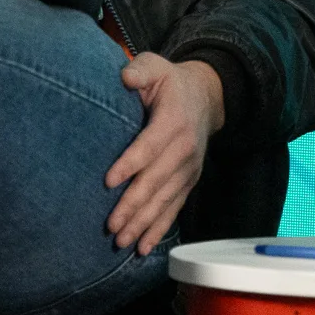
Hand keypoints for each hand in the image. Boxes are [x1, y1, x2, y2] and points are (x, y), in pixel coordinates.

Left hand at [105, 56, 224, 254]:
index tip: (108, 182)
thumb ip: (139, 69)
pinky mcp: (188, 182)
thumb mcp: (155, 67)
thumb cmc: (170, 83)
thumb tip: (125, 77)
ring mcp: (188, 170)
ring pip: (164, 201)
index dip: (130, 164)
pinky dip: (159, 229)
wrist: (206, 98)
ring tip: (122, 242)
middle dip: (133, 206)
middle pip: (156, 182)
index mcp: (173, 122)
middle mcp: (184, 150)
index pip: (149, 146)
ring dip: (143, 224)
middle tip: (110, 225)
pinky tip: (143, 247)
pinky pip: (174, 209)